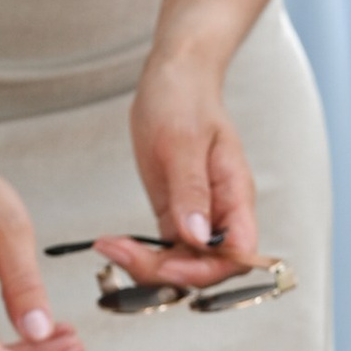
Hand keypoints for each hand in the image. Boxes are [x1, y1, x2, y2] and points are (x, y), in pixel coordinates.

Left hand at [113, 45, 257, 287]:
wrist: (174, 78)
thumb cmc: (184, 99)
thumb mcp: (182, 142)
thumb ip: (192, 192)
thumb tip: (198, 237)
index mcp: (235, 195)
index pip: (239, 254)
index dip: (207, 270)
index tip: (169, 264)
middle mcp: (221, 212)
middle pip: (209, 268)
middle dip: (168, 273)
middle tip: (123, 254)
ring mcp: (199, 215)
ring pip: (183, 264)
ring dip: (148, 268)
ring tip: (111, 249)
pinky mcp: (176, 212)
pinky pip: (165, 249)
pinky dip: (140, 254)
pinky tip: (114, 244)